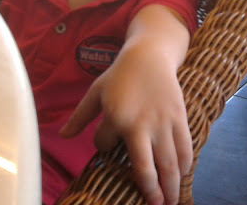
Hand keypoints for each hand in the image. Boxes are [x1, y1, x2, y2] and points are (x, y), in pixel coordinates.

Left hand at [60, 45, 192, 204]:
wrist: (149, 56)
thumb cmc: (119, 74)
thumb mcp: (95, 92)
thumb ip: (79, 117)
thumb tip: (61, 136)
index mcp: (115, 118)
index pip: (104, 146)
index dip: (103, 148)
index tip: (107, 146)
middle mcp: (140, 124)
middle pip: (147, 167)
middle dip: (151, 191)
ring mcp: (162, 122)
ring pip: (169, 162)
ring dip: (171, 185)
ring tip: (171, 201)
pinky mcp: (178, 117)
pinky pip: (184, 146)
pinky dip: (185, 163)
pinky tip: (183, 174)